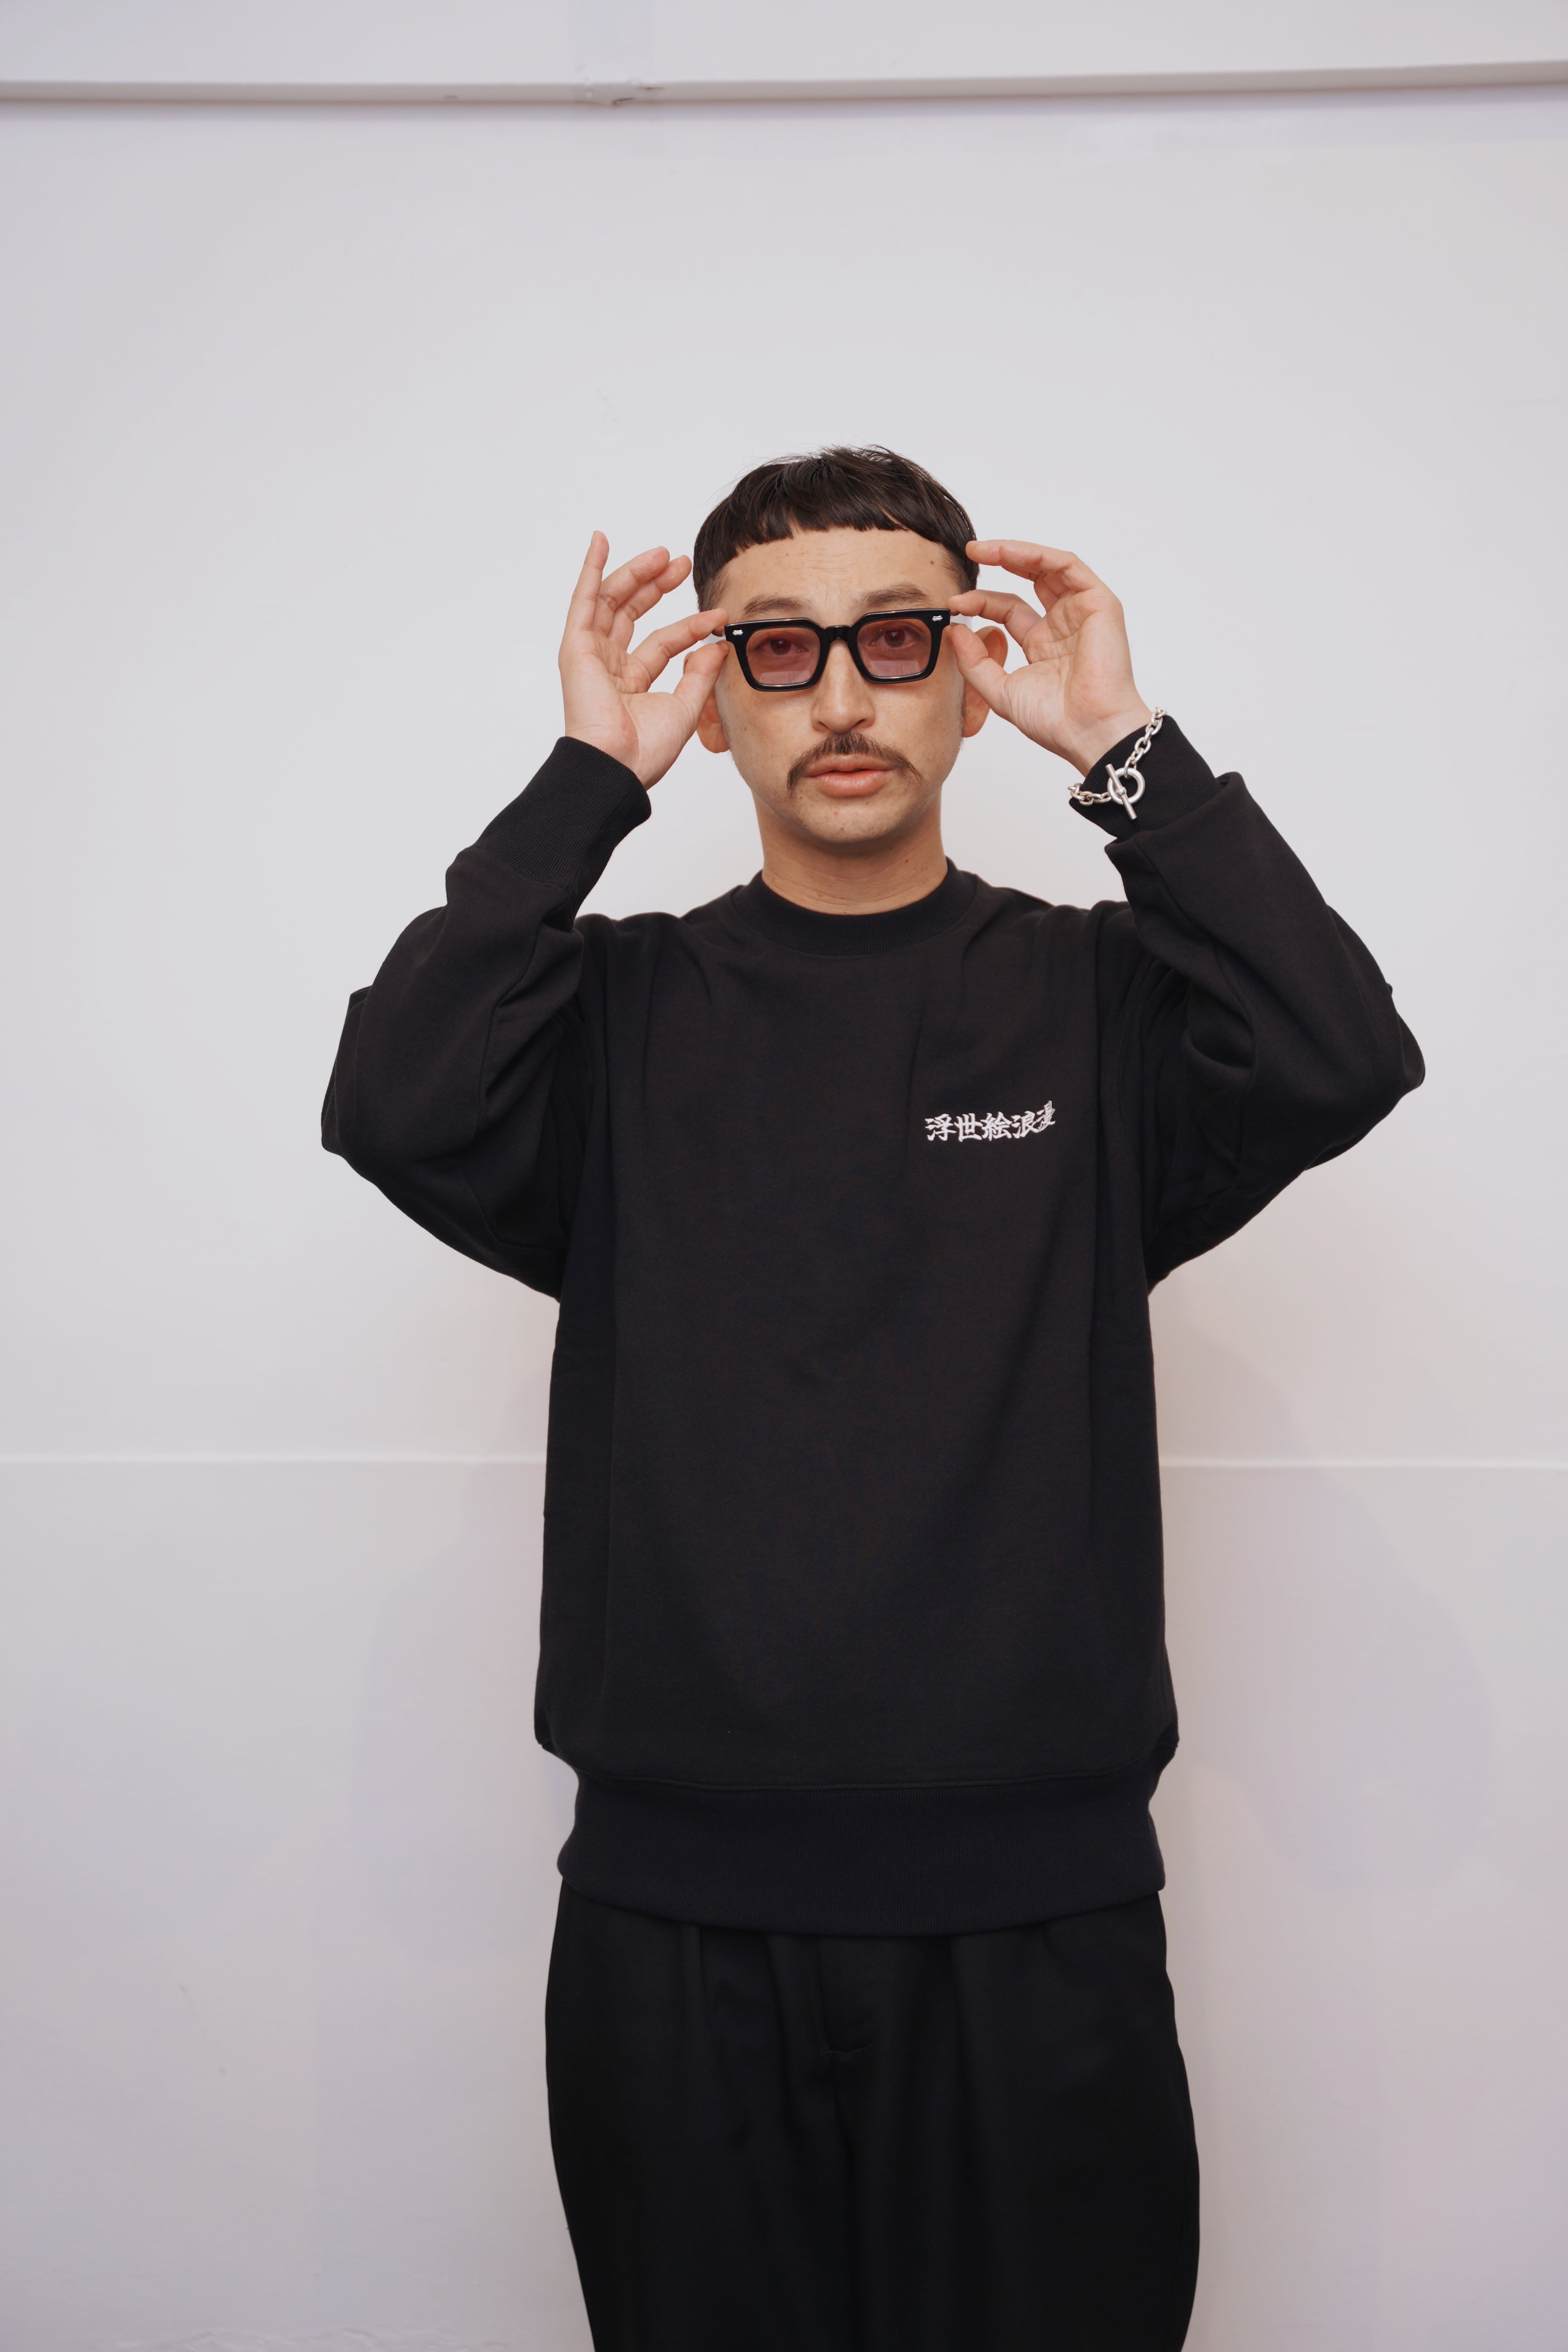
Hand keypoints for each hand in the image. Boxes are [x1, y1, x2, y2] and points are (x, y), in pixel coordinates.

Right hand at [559, 534, 727, 788]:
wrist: (617, 766)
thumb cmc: (645, 750)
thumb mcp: (686, 707)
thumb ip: (700, 675)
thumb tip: (716, 646)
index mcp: (632, 683)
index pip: (664, 642)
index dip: (691, 627)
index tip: (717, 615)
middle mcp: (609, 666)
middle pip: (633, 614)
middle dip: (658, 586)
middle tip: (682, 564)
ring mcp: (590, 656)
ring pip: (613, 602)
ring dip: (635, 574)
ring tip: (661, 554)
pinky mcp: (576, 648)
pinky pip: (584, 601)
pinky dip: (591, 570)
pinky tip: (599, 541)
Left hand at [948, 542, 1150, 775]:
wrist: (1088, 730)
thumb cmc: (1054, 720)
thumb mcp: (1000, 690)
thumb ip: (974, 663)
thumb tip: (955, 630)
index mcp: (1042, 645)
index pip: (1007, 609)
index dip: (980, 602)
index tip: (954, 605)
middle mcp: (1063, 625)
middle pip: (1030, 580)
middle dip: (1000, 562)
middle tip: (970, 553)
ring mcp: (1082, 612)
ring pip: (1049, 567)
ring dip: (1016, 553)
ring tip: (984, 549)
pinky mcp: (1100, 604)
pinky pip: (1068, 566)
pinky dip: (1039, 556)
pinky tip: (1011, 554)